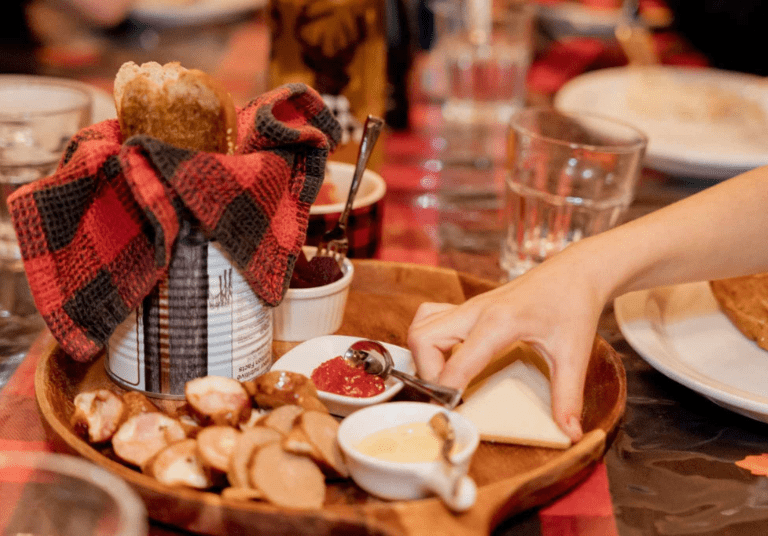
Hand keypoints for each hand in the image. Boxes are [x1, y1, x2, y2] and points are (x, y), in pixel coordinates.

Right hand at [407, 249, 606, 441]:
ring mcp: (469, 306)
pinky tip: (447, 356)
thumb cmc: (574, 305)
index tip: (451, 414)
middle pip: (422, 339)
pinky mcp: (469, 307)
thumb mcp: (574, 354)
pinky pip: (431, 318)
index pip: (456, 363)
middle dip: (426, 373)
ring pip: (421, 326)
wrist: (577, 271)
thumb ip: (567, 396)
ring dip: (423, 355)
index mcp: (499, 323)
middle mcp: (476, 311)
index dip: (446, 392)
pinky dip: (428, 339)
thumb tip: (571, 433)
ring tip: (443, 377)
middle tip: (448, 394)